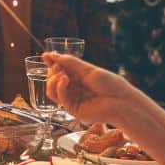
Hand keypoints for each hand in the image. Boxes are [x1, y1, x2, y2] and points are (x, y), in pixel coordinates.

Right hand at [45, 52, 164, 162]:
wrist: (119, 100)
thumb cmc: (109, 84)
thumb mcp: (87, 69)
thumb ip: (69, 63)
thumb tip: (52, 55)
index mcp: (78, 78)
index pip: (60, 70)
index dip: (52, 63)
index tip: (45, 56)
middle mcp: (74, 89)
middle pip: (53, 80)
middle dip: (52, 71)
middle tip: (57, 67)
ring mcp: (72, 99)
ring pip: (51, 90)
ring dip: (53, 80)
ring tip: (62, 75)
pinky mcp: (72, 109)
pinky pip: (58, 97)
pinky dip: (59, 87)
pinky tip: (65, 81)